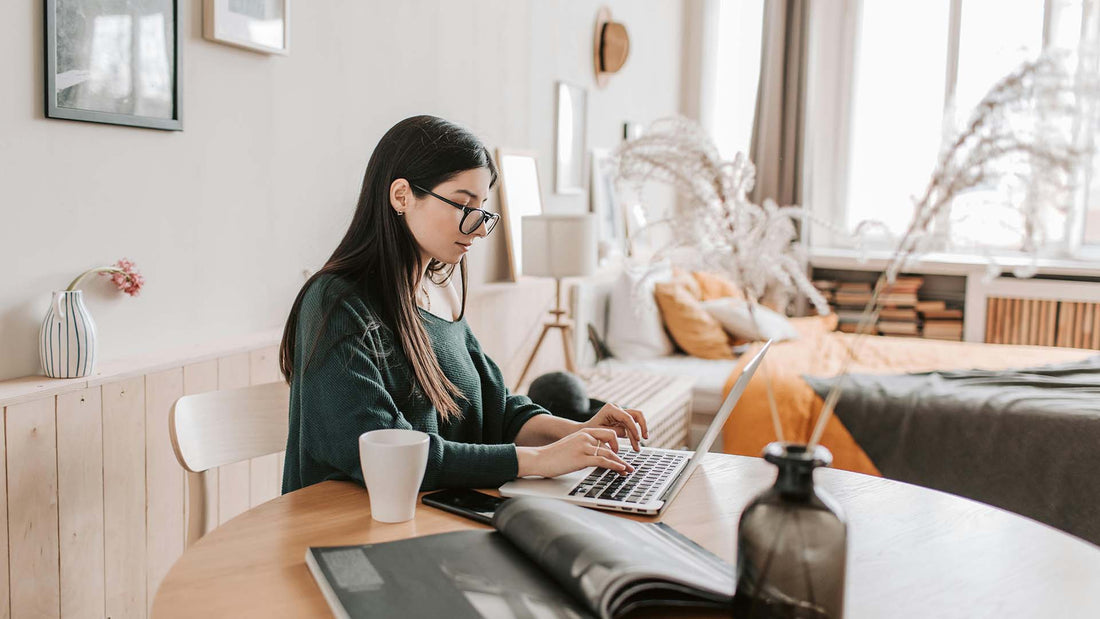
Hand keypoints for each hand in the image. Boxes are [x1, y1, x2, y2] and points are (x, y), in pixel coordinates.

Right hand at [516, 428, 633, 477]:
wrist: (539, 459)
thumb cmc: (554, 456)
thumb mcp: (572, 447)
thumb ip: (585, 448)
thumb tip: (597, 457)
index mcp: (583, 432)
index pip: (607, 434)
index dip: (617, 444)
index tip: (621, 455)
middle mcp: (585, 436)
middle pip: (611, 440)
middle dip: (622, 453)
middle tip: (627, 464)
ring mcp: (584, 447)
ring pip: (610, 452)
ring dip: (621, 463)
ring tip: (628, 471)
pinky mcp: (581, 458)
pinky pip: (603, 461)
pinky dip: (615, 466)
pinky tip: (620, 470)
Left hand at [582, 403, 648, 450]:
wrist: (585, 431)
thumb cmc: (591, 431)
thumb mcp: (602, 433)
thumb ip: (615, 432)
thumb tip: (628, 434)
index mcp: (610, 409)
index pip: (627, 417)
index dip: (634, 428)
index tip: (638, 439)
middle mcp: (617, 408)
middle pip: (636, 414)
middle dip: (642, 427)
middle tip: (644, 438)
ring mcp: (620, 412)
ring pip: (636, 421)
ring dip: (638, 434)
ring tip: (637, 448)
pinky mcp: (622, 419)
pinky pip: (632, 426)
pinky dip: (634, 436)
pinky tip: (635, 445)